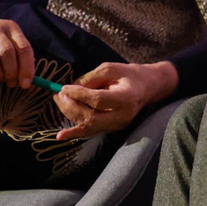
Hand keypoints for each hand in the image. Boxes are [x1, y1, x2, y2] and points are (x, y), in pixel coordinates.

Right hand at [0, 16, 37, 88]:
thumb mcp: (9, 40)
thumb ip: (20, 57)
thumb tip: (29, 82)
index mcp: (10, 27)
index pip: (24, 48)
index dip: (27, 68)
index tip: (26, 83)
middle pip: (7, 52)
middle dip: (11, 72)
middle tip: (12, 83)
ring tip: (0, 79)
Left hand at [51, 62, 178, 140]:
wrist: (147, 88)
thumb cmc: (129, 75)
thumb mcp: (111, 69)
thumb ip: (90, 78)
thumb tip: (69, 89)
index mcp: (126, 98)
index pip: (98, 100)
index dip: (78, 94)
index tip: (64, 88)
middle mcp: (122, 116)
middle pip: (90, 117)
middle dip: (70, 106)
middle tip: (59, 94)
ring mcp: (117, 125)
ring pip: (87, 126)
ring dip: (69, 114)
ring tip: (60, 100)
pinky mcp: (111, 129)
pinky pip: (90, 132)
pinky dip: (74, 133)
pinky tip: (60, 136)